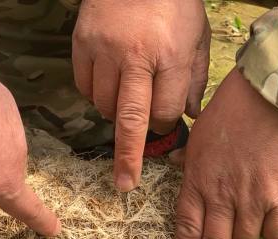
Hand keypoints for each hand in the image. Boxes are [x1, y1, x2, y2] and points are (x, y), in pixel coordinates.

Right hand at [72, 0, 209, 191]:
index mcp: (169, 55)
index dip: (165, 124)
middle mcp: (134, 57)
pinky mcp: (81, 45)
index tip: (164, 124)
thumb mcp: (195, 36)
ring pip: (105, 105)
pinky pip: (85, 87)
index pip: (164, 111)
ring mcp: (103, 51)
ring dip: (115, 114)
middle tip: (125, 183)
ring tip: (127, 98)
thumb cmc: (172, 3)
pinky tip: (109, 82)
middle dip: (128, 156)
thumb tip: (188, 116)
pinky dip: (96, 94)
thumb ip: (193, 78)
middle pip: (129, 119)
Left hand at [171, 69, 277, 238]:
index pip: (185, 231)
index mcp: (197, 180)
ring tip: (246, 233)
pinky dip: (273, 233)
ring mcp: (253, 200)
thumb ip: (188, 156)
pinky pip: (276, 234)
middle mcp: (221, 196)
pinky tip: (273, 224)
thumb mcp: (200, 131)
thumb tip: (174, 165)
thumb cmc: (236, 107)